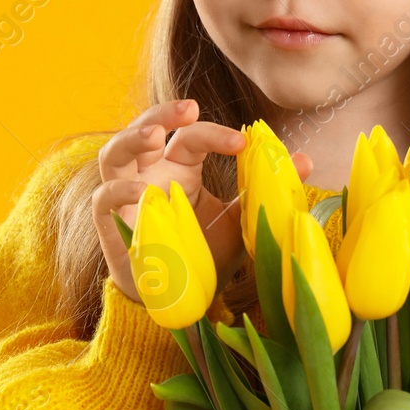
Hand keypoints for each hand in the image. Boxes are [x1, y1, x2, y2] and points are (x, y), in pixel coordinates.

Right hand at [92, 100, 312, 304]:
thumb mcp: (239, 222)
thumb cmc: (203, 254)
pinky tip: (142, 191)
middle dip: (163, 112)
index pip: (192, 137)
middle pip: (145, 129)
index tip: (243, 142)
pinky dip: (119, 189)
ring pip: (113, 154)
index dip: (215, 133)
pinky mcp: (109, 222)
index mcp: (180, 168)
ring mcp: (125, 195)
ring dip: (131, 139)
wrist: (179, 300)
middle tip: (190, 108)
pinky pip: (103, 197)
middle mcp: (150, 174)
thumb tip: (306, 160)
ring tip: (154, 135)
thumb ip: (262, 190)